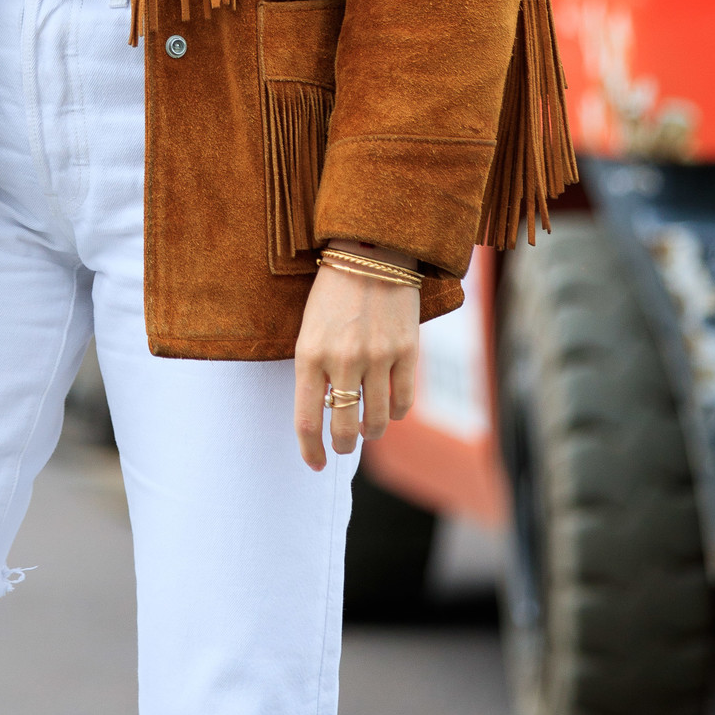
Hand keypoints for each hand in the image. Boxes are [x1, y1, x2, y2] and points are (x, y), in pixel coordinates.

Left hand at [294, 241, 419, 472]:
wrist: (370, 252)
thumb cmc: (332, 294)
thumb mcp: (309, 330)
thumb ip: (315, 372)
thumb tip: (327, 415)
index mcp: (309, 354)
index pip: (307, 419)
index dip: (310, 449)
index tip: (315, 463)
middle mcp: (342, 359)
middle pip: (344, 428)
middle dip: (343, 446)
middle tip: (344, 446)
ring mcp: (377, 356)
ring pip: (376, 421)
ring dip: (370, 432)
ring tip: (367, 428)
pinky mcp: (407, 351)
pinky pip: (403, 402)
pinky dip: (395, 413)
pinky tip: (389, 407)